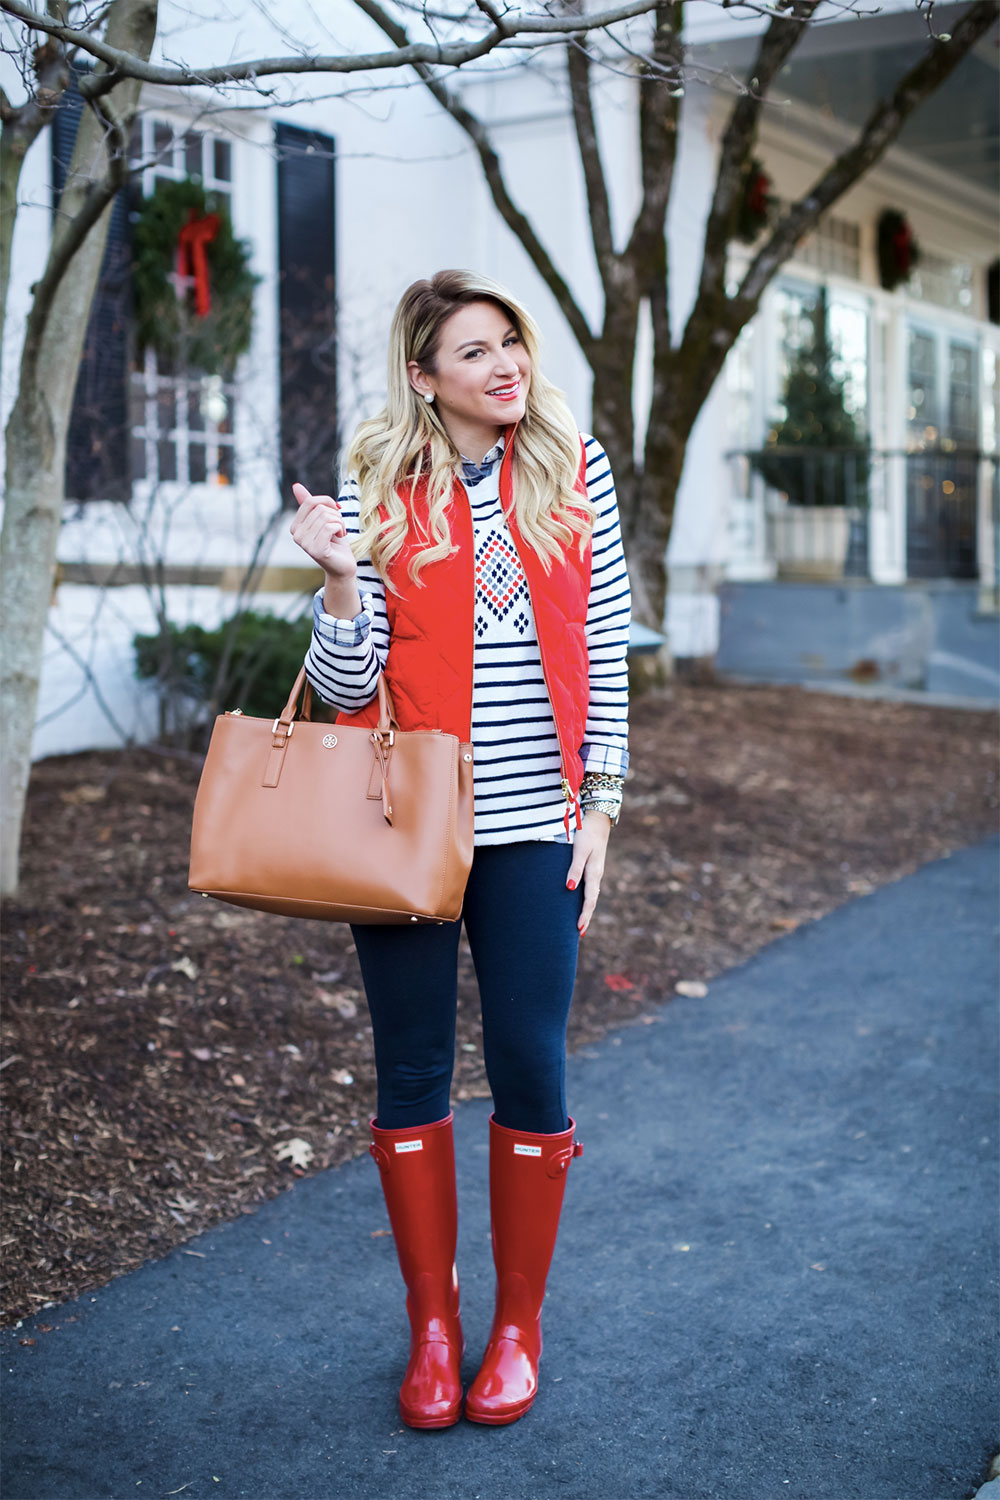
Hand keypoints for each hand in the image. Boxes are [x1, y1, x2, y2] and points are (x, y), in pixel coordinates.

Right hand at [289, 482, 356, 579]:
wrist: (343, 566)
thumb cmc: (334, 542)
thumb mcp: (323, 519)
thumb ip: (310, 504)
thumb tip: (295, 486)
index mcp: (295, 527)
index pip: (310, 501)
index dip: (327, 502)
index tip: (335, 512)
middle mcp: (296, 535)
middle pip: (320, 509)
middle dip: (336, 515)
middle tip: (339, 528)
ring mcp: (304, 544)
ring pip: (326, 517)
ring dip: (340, 523)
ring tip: (340, 533)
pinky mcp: (316, 550)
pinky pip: (330, 527)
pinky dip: (340, 529)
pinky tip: (340, 537)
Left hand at [566, 809, 611, 936]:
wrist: (598, 820)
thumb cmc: (586, 834)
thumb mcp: (579, 850)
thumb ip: (574, 869)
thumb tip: (569, 888)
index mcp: (594, 873)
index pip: (589, 899)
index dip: (584, 915)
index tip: (578, 928)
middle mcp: (596, 875)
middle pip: (591, 901)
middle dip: (586, 917)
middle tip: (580, 934)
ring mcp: (595, 872)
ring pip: (591, 896)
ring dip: (586, 910)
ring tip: (580, 924)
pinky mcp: (592, 868)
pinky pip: (590, 888)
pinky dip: (586, 899)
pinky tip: (581, 903)